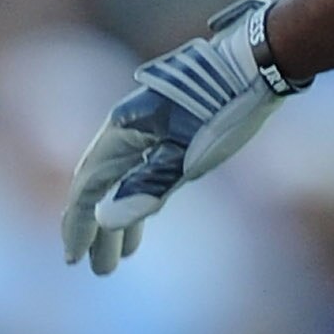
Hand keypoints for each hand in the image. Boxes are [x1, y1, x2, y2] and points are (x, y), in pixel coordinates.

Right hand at [61, 0, 301, 277]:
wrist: (258, 63)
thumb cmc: (224, 109)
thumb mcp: (188, 157)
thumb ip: (146, 189)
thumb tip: (104, 221)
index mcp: (122, 130)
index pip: (88, 187)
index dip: (78, 225)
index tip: (75, 260)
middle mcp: (127, 128)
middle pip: (100, 186)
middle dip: (97, 230)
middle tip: (100, 270)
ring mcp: (148, 129)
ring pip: (122, 180)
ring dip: (119, 218)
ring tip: (122, 257)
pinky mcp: (170, 131)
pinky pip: (142, 171)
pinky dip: (140, 199)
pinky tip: (145, 219)